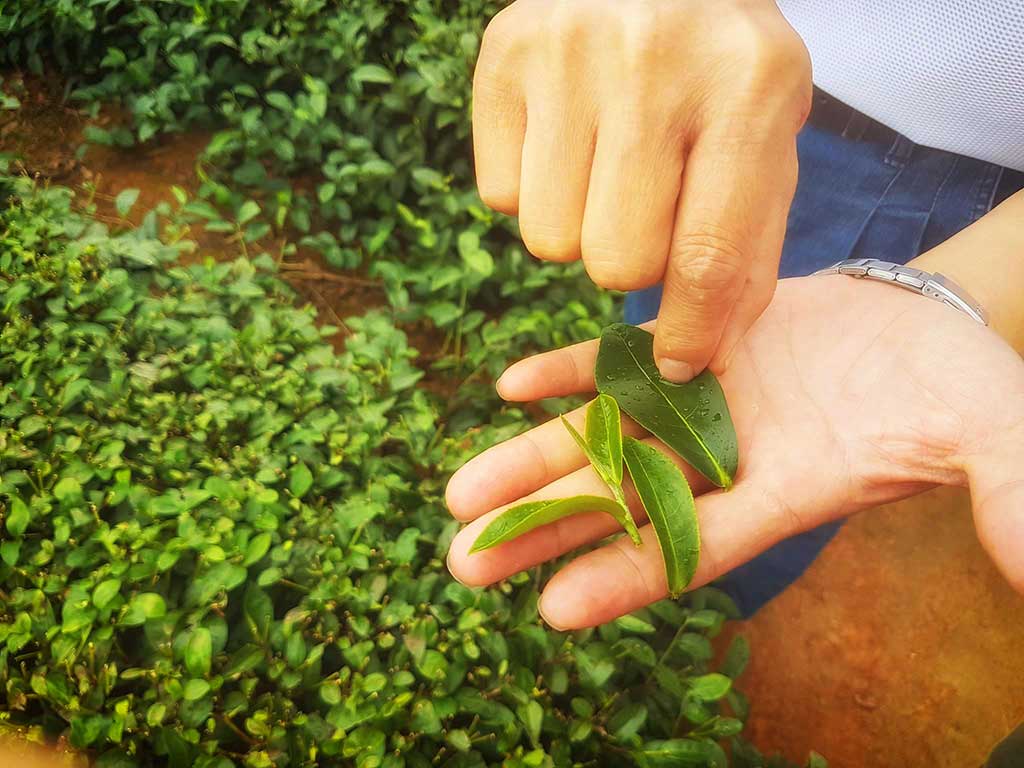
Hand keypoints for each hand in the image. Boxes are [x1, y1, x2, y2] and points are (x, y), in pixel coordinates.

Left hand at [445, 276, 1023, 628]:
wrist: (917, 322)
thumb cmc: (954, 384)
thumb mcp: (989, 432)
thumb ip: (1005, 494)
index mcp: (782, 489)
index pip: (695, 546)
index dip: (627, 577)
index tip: (552, 611)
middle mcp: (723, 455)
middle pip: (619, 502)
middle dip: (542, 532)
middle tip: (461, 564)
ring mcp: (695, 399)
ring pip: (599, 437)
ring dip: (530, 461)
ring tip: (458, 496)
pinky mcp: (686, 344)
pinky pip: (612, 361)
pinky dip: (565, 372)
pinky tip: (509, 385)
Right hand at [472, 0, 811, 380]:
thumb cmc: (719, 63)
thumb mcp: (766, 136)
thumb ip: (747, 243)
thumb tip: (697, 352)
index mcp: (748, 85)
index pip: (707, 253)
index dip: (688, 329)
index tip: (675, 366)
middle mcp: (653, 62)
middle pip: (614, 261)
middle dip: (631, 262)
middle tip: (643, 213)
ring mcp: (568, 52)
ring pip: (548, 240)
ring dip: (577, 228)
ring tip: (603, 169)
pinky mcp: (503, 54)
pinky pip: (499, 197)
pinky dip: (530, 189)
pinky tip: (564, 139)